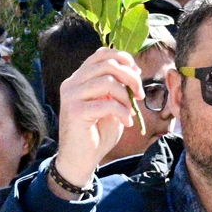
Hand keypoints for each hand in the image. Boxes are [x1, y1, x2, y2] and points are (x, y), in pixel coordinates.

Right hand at [54, 48, 144, 195]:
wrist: (82, 158)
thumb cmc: (99, 130)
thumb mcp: (112, 102)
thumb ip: (118, 85)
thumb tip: (133, 70)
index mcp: (80, 78)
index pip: (102, 53)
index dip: (124, 58)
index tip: (138, 73)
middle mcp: (72, 83)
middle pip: (108, 64)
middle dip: (131, 77)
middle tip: (140, 95)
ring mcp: (71, 96)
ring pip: (108, 81)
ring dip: (126, 97)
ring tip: (130, 111)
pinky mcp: (74, 111)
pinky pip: (107, 103)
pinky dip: (122, 112)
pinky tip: (126, 122)